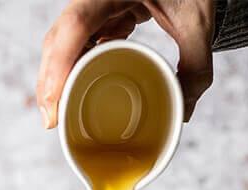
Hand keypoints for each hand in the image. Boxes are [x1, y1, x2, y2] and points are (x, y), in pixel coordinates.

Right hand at [36, 0, 214, 128]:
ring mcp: (93, 5)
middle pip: (58, 38)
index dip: (60, 63)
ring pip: (60, 42)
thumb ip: (196, 66)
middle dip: (50, 81)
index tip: (55, 101)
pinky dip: (67, 68)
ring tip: (56, 111)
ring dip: (54, 77)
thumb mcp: (198, 23)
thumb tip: (182, 111)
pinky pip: (74, 42)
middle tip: (52, 120)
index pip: (77, 23)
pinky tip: (69, 89)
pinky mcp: (98, 15)